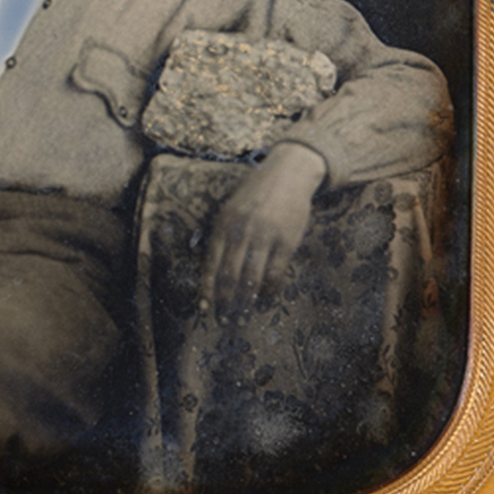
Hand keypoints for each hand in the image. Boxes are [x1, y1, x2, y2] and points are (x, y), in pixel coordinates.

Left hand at [202, 143, 326, 317]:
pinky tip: (265, 296)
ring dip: (245, 301)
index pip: (211, 263)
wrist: (288, 173)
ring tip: (242, 315)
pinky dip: (269, 289)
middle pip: (230, 275)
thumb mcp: (230, 208)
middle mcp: (242, 231)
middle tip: (224, 320)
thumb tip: (209, 269)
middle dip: (225, 301)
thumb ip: (220, 234)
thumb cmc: (255, 194)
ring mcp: (265, 236)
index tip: (205, 309)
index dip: (208, 289)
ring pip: (251, 278)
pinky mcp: (287, 241)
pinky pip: (275, 273)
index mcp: (224, 223)